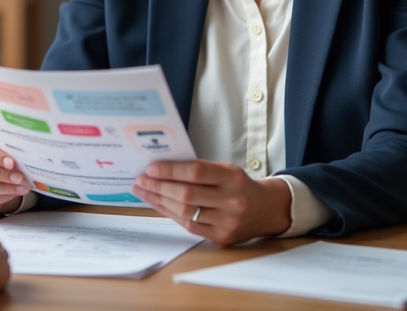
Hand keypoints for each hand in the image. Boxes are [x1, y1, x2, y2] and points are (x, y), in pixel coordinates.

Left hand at [131, 160, 291, 246]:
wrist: (265, 209)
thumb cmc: (238, 186)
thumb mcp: (226, 170)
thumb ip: (199, 169)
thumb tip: (161, 169)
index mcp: (232, 178)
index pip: (196, 172)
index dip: (171, 170)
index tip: (151, 168)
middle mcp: (232, 201)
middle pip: (187, 195)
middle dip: (159, 187)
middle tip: (141, 181)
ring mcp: (227, 222)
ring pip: (185, 212)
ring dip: (159, 201)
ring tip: (144, 192)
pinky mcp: (222, 238)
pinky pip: (189, 226)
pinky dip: (171, 214)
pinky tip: (159, 204)